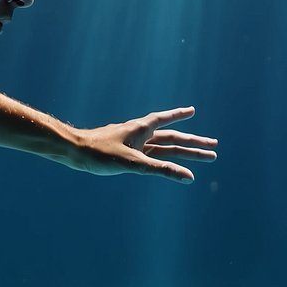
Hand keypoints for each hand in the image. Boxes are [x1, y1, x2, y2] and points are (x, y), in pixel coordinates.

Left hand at [76, 106, 216, 182]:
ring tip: (199, 156)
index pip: (165, 121)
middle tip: (213, 147)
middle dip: (193, 143)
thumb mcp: (133, 164)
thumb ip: (161, 170)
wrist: (73, 151)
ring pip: (162, 147)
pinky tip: (163, 159)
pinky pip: (150, 153)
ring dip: (181, 152)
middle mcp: (138, 133)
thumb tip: (189, 177)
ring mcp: (132, 143)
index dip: (179, 116)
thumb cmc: (100, 154)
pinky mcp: (124, 151)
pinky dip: (162, 157)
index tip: (193, 110)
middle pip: (171, 138)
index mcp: (141, 129)